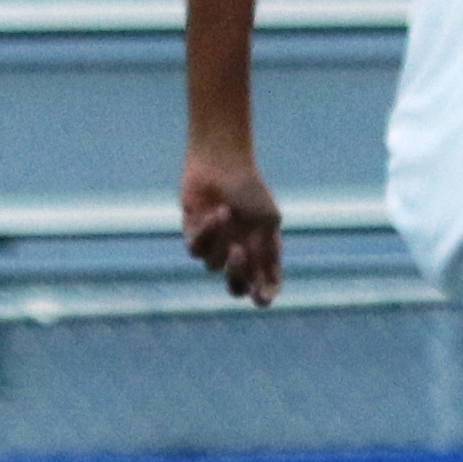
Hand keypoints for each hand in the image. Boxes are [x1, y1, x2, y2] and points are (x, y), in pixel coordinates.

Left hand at [180, 150, 285, 305]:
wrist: (221, 163)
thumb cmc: (249, 189)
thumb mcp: (268, 220)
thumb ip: (267, 251)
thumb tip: (258, 280)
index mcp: (263, 250)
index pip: (266, 282)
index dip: (264, 294)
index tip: (262, 298)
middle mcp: (239, 252)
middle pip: (236, 286)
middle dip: (237, 277)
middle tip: (240, 254)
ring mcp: (216, 246)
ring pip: (213, 266)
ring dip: (220, 242)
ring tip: (227, 214)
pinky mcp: (193, 236)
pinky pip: (196, 249)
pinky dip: (207, 232)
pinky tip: (215, 213)